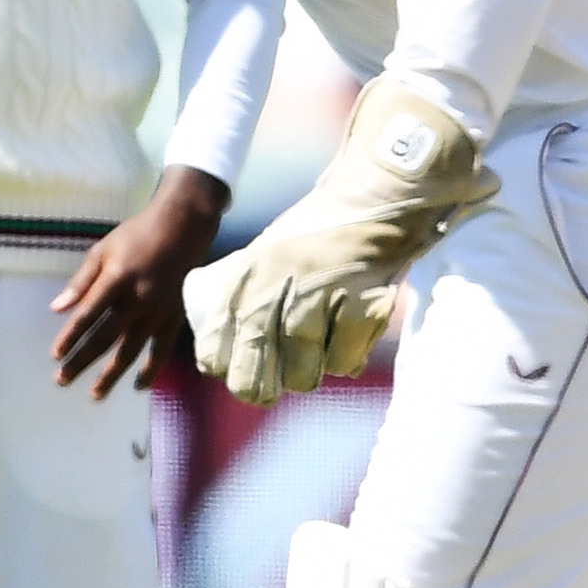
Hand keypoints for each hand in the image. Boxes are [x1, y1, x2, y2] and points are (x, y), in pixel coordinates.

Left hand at [51, 170, 226, 397]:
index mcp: (116, 279)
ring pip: (132, 349)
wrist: (182, 229)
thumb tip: (57, 309)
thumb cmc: (135, 236)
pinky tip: (138, 385)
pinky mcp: (175, 316)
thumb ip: (80, 281)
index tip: (55, 355)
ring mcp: (159, 310)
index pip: (88, 314)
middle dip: (83, 360)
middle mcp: (138, 298)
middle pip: (106, 337)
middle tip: (62, 380)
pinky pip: (162, 348)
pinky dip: (151, 368)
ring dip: (113, 373)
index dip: (71, 336)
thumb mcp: (102, 250)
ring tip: (95, 394)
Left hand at [184, 79, 496, 403]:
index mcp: (244, 277)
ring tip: (313, 360)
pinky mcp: (360, 307)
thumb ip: (242, 295)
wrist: (373, 201)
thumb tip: (222, 351)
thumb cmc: (313, 236)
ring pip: (302, 373)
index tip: (234, 371)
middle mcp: (274, 289)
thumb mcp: (260, 256)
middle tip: (271, 385)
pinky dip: (346, 362)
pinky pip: (344, 363)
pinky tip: (346, 343)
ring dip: (308, 374)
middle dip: (260, 387)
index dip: (224, 367)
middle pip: (254, 369)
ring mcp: (318, 299)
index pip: (214, 347)